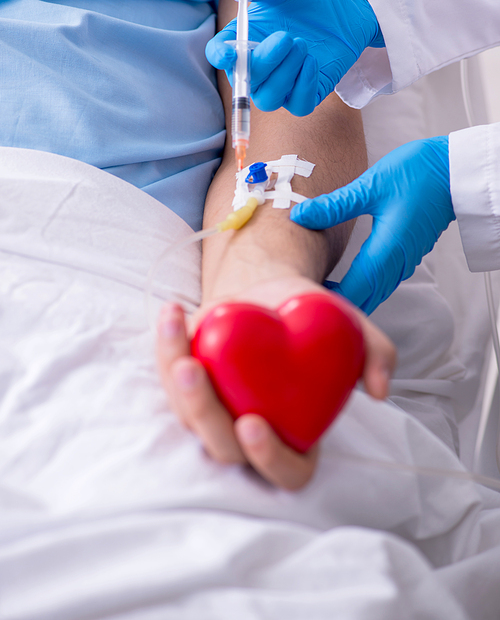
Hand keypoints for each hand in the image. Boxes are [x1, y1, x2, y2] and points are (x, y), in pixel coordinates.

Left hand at [156, 276, 395, 490]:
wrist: (272, 293)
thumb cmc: (312, 320)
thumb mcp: (349, 328)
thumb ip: (375, 354)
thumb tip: (381, 390)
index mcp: (296, 434)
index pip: (287, 470)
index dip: (269, 457)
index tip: (254, 423)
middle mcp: (250, 432)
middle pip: (223, 448)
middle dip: (203, 413)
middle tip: (194, 370)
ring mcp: (214, 411)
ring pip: (187, 416)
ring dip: (174, 379)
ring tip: (177, 329)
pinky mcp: (186, 385)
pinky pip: (167, 376)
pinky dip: (166, 345)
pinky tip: (173, 312)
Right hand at [205, 0, 383, 115]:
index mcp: (243, 39)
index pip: (220, 54)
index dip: (220, 58)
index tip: (230, 55)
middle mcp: (258, 65)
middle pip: (245, 83)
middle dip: (264, 63)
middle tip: (286, 37)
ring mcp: (282, 82)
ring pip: (269, 99)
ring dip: (285, 75)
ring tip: (303, 44)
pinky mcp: (308, 91)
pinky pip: (299, 106)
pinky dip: (304, 87)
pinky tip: (313, 61)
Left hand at [291, 137, 455, 314]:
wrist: (454, 171)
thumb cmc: (417, 174)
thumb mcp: (370, 186)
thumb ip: (334, 205)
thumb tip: (299, 214)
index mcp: (385, 253)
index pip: (353, 292)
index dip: (327, 299)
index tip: (301, 294)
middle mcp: (395, 265)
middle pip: (362, 300)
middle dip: (334, 302)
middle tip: (302, 292)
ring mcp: (402, 263)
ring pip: (372, 294)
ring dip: (347, 296)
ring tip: (316, 286)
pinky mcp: (405, 257)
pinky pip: (379, 284)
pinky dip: (360, 287)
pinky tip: (341, 278)